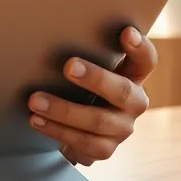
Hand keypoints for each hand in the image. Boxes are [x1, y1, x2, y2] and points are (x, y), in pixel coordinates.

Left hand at [27, 26, 156, 165]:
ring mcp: (122, 128)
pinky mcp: (106, 149)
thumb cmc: (79, 90)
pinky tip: (37, 121)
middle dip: (96, 79)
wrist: (74, 131)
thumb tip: (46, 38)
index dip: (140, 48)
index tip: (127, 32)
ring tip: (35, 100)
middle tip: (69, 66)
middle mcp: (134, 103)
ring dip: (63, 110)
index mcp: (132, 77)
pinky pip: (84, 142)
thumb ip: (83, 58)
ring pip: (98, 121)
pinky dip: (57, 130)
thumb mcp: (85, 73)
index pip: (145, 61)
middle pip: (123, 92)